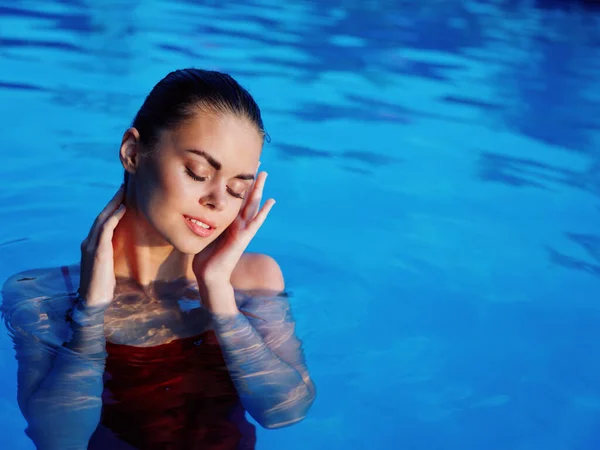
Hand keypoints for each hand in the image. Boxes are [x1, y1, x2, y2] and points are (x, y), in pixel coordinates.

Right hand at [78, 185, 126, 308]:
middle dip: (113, 200)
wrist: (93, 302)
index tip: (123, 196)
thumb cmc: (104, 287)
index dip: (111, 208)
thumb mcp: (110, 266)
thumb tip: (125, 246)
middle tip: (124, 186)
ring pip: (102, 219)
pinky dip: (113, 217)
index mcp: (91, 245)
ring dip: (113, 204)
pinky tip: (122, 208)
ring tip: (124, 191)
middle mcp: (88, 242)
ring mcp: (91, 246)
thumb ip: (113, 254)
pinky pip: (105, 229)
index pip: (102, 222)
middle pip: (101, 216)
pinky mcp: (97, 252)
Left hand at [193, 171, 274, 285]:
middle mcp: (237, 223)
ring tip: (265, 175)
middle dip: (251, 180)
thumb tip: (191, 209)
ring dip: (258, 189)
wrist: (210, 275)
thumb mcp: (203, 233)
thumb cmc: (205, 257)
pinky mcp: (243, 238)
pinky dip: (264, 212)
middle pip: (246, 197)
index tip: (239, 167)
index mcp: (228, 221)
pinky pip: (255, 222)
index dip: (238, 184)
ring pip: (252, 205)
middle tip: (257, 164)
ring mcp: (242, 230)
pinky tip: (271, 201)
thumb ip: (203, 221)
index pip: (235, 198)